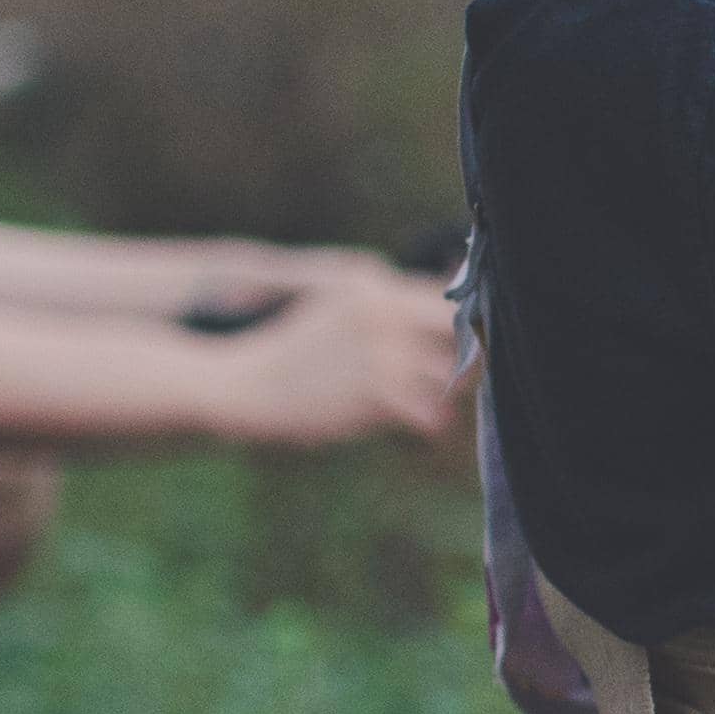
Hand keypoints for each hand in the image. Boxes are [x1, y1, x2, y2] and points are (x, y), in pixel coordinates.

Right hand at [196, 248, 471, 447]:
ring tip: (432, 408)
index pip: (446, 299)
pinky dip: (431, 424)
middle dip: (468, 357)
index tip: (467, 348)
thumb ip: (386, 308)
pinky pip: (431, 412)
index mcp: (373, 285)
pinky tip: (421, 428)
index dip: (465, 327)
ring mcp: (381, 350)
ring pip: (450, 376)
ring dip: (447, 396)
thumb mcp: (335, 311)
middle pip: (461, 332)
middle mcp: (383, 310)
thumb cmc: (292, 354)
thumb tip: (446, 313)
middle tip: (460, 380)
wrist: (246, 385)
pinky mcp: (376, 391)